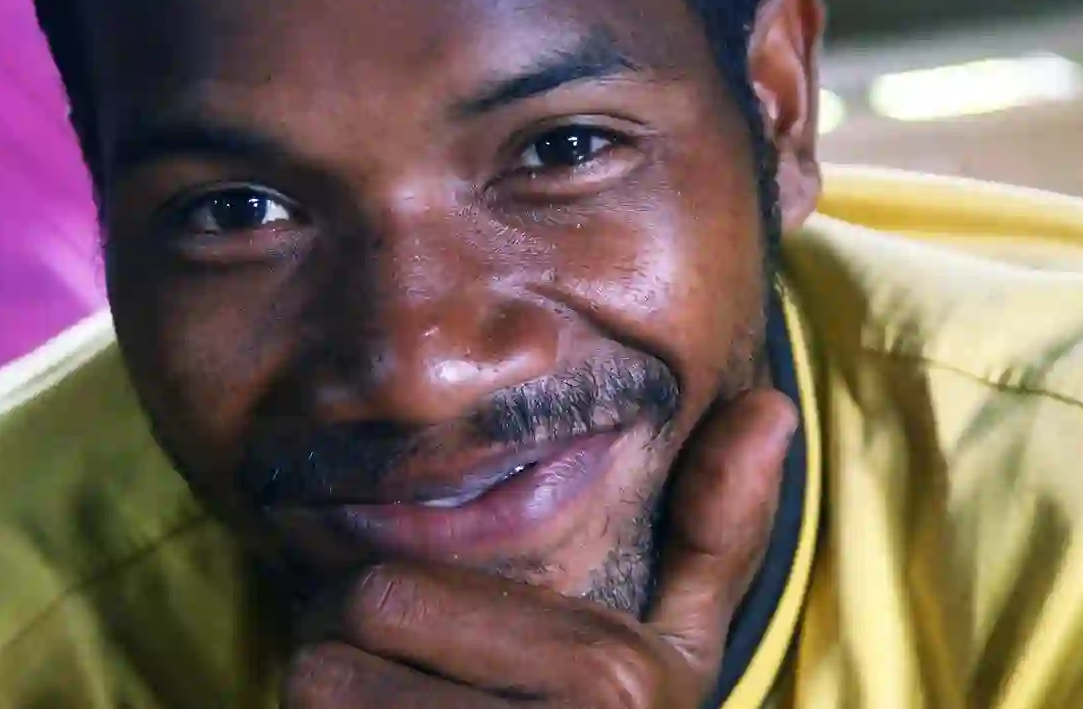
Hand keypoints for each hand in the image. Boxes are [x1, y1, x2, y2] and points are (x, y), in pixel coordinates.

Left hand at [282, 386, 798, 707]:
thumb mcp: (682, 652)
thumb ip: (716, 533)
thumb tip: (770, 402)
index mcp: (608, 678)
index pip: (379, 594)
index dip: (369, 604)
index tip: (402, 630)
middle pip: (327, 656)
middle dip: (332, 659)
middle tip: (374, 678)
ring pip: (312, 701)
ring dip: (328, 704)